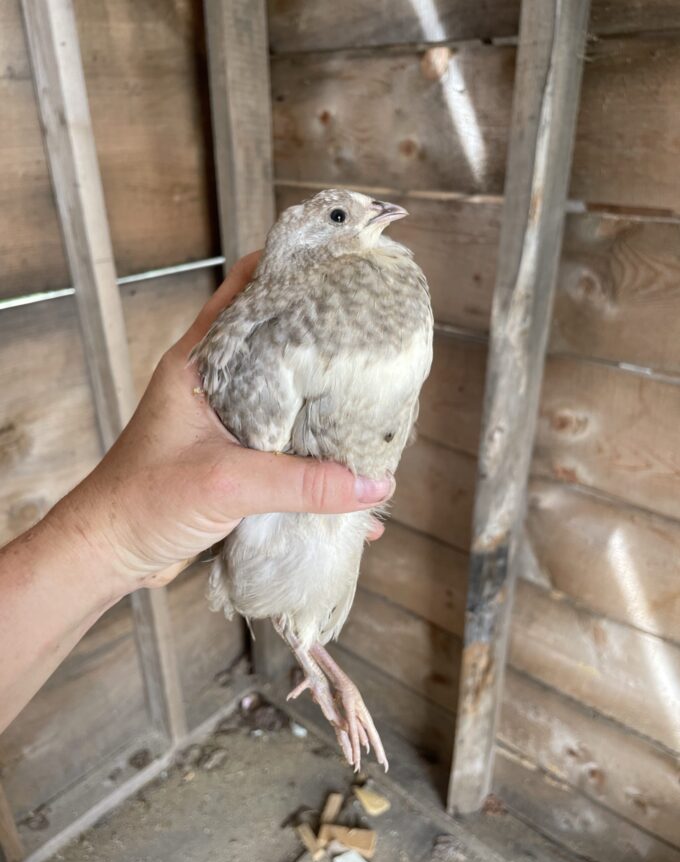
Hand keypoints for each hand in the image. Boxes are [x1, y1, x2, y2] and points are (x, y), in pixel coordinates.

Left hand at [53, 252, 392, 594]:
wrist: (108, 553)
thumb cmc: (141, 503)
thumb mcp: (225, 484)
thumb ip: (300, 484)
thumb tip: (372, 485)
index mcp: (197, 365)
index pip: (244, 294)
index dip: (288, 272)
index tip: (336, 264)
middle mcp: (212, 386)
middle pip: (275, 345)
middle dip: (321, 340)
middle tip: (370, 334)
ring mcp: (223, 424)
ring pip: (283, 398)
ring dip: (321, 402)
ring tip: (370, 399)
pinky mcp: (232, 461)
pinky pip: (283, 447)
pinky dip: (313, 457)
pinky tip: (346, 478)